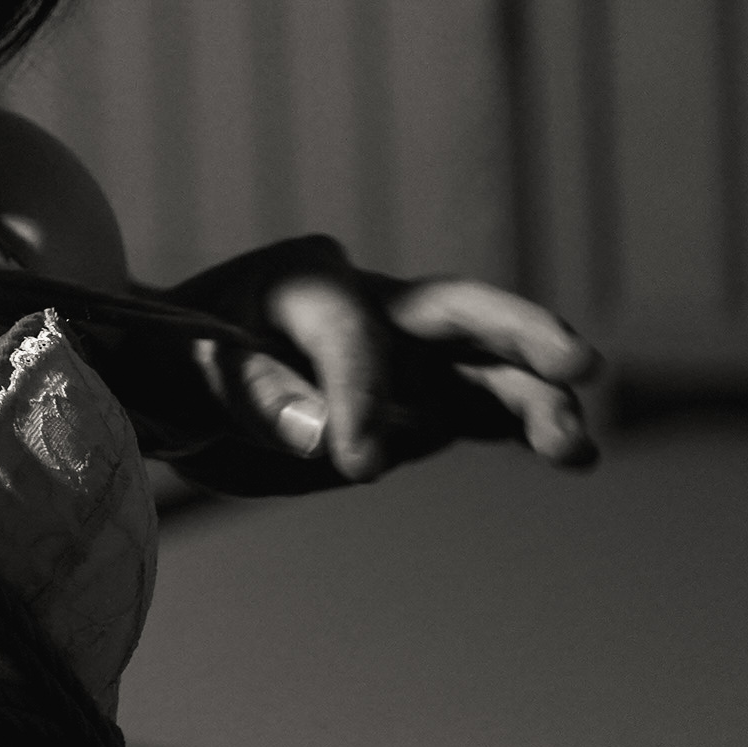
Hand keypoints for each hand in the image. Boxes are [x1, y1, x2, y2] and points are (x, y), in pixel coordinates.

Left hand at [154, 236, 600, 492]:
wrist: (172, 377)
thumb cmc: (168, 361)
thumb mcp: (179, 370)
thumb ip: (251, 396)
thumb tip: (326, 436)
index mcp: (305, 280)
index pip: (350, 339)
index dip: (359, 400)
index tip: (357, 466)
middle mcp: (370, 303)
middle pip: (458, 311)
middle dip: (520, 334)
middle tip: (578, 363)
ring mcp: (405, 353)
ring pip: (485, 369)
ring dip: (535, 403)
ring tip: (579, 448)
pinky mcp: (419, 398)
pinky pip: (477, 408)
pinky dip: (519, 426)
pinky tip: (569, 451)